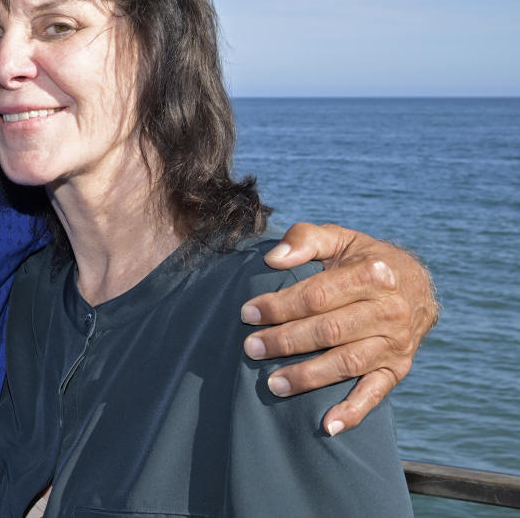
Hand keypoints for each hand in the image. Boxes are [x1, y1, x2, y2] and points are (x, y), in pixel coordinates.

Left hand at [239, 222, 438, 434]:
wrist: (416, 284)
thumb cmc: (363, 259)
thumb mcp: (339, 238)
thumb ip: (305, 239)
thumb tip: (273, 259)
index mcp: (373, 274)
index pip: (318, 295)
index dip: (280, 306)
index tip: (248, 313)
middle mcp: (389, 310)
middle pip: (329, 331)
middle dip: (285, 341)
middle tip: (251, 349)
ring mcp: (395, 343)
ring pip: (347, 364)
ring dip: (308, 377)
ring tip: (272, 383)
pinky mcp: (398, 369)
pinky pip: (376, 394)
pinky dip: (353, 412)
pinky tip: (327, 425)